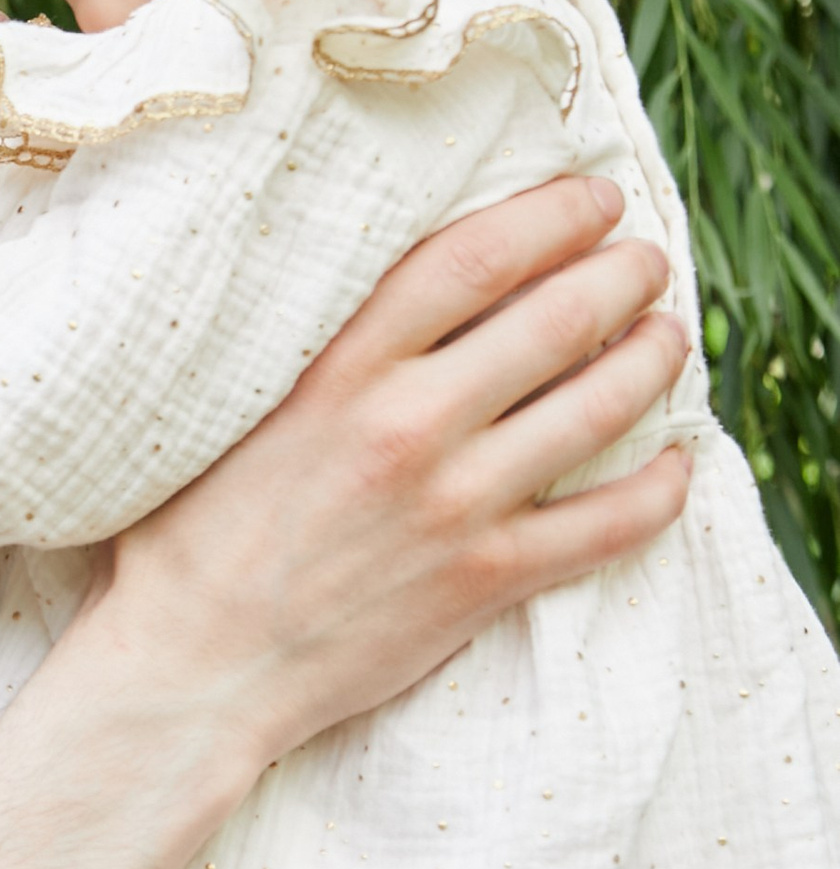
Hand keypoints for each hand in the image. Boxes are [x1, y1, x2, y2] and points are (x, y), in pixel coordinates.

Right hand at [99, 175, 693, 772]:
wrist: (192, 668)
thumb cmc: (192, 537)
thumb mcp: (228, 411)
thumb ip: (308, 348)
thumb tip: (371, 284)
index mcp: (339, 372)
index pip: (474, 259)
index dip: (551, 215)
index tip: (591, 199)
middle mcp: (407, 428)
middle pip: (557, 319)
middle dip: (623, 274)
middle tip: (644, 258)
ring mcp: (455, 508)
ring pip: (599, 409)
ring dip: (653, 358)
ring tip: (668, 335)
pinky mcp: (484, 582)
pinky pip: (610, 526)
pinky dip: (661, 488)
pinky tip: (676, 462)